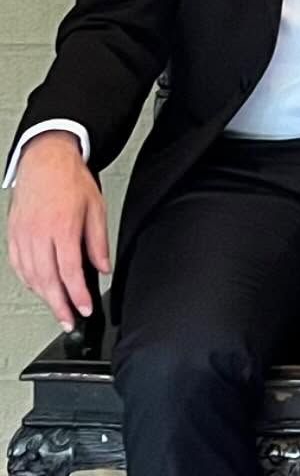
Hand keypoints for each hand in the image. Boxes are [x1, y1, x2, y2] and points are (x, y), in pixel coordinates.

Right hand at [7, 132, 109, 330]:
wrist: (45, 162)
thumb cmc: (71, 181)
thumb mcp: (96, 208)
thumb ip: (98, 241)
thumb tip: (102, 268)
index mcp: (62, 228)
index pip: (69, 272)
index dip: (77, 295)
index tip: (84, 309)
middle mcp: (39, 235)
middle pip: (47, 281)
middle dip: (59, 306)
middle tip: (69, 322)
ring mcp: (23, 237)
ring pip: (31, 278)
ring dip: (45, 297)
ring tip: (58, 309)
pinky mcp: (13, 237)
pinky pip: (19, 267)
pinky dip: (30, 282)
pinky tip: (40, 288)